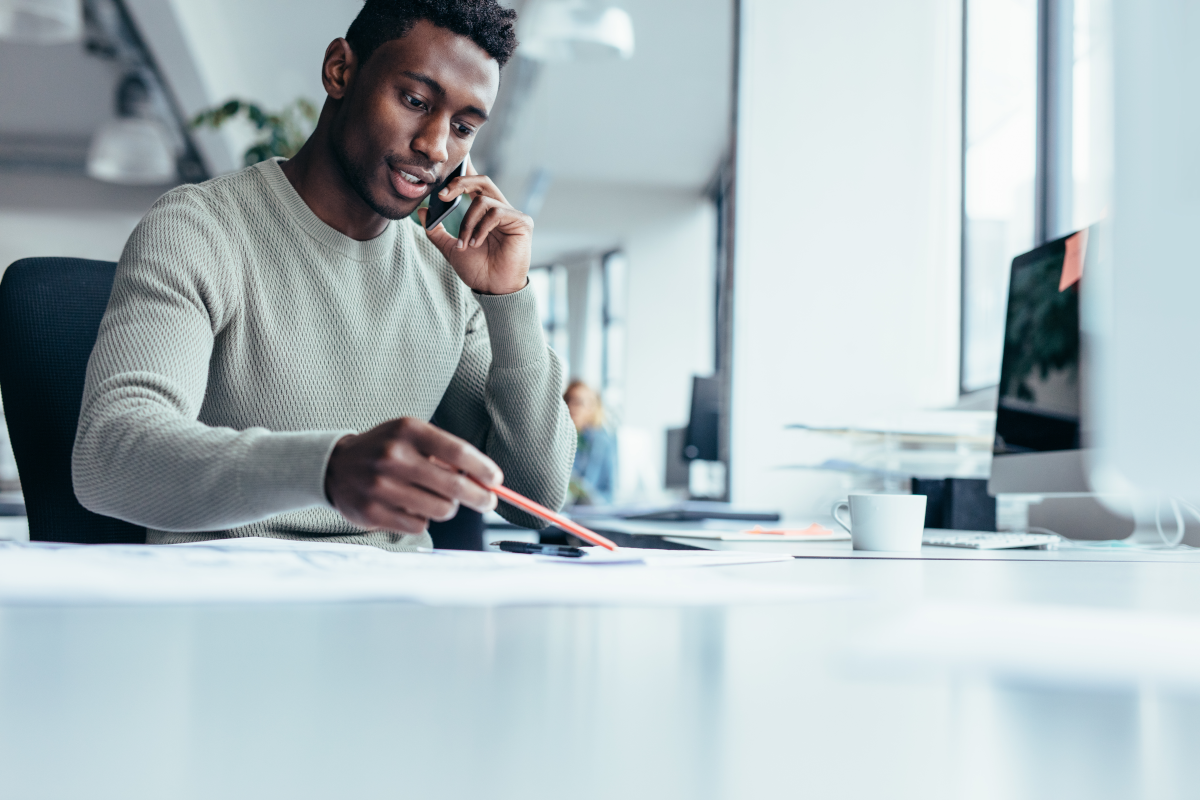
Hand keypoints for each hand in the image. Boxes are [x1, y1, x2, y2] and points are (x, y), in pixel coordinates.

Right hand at [325, 417, 501, 533]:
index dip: (483, 469)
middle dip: (478, 497)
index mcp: (408, 431)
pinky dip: (422, 520)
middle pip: (454, 486)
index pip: (458, 452)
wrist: (335, 466)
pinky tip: (410, 507)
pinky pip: (419, 526)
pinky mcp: (372, 512)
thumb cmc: (386, 449)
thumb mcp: (412, 436)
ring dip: (446, 508)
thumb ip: (445, 453)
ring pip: (440, 510)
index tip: (496, 481)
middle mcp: (393, 457)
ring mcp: (381, 486)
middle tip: (487, 502)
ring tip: (435, 499)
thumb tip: (485, 480)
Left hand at [418, 159, 531, 294]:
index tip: (440, 188)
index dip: (461, 176)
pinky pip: (497, 212)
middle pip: (482, 180)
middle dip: (460, 184)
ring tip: (465, 243)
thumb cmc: (477, 270)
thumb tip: (422, 211)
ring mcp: (512, 215)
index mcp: (486, 212)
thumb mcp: (450, 248)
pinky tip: (477, 243)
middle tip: (442, 196)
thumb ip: (436, 230)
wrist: (493, 289)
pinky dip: (481, 228)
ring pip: (484, 200)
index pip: (475, 184)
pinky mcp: (522, 222)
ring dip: (467, 222)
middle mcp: (500, 209)